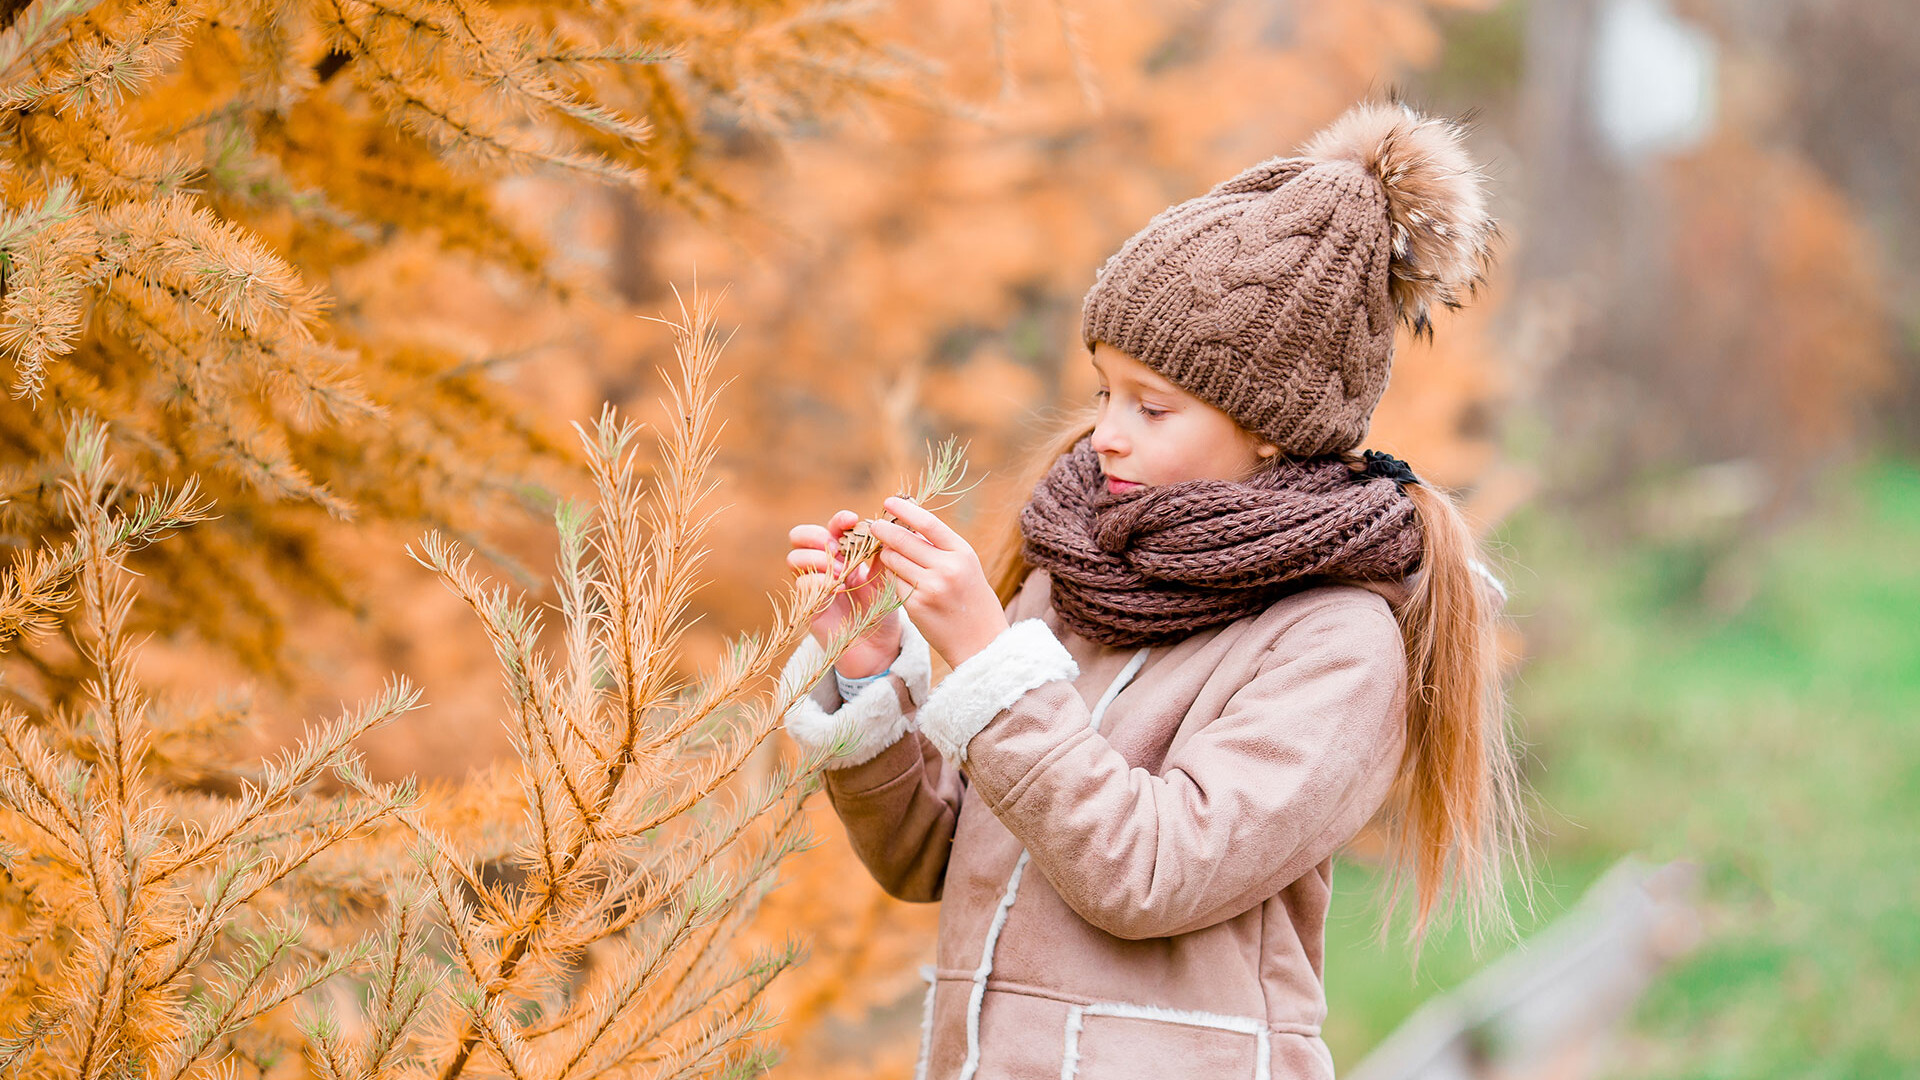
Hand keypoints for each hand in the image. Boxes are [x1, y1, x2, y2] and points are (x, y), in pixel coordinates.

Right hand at [787, 511, 900, 676]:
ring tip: (842, 573)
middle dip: (816, 535)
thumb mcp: (884, 577)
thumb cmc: (881, 609)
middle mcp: (822, 565)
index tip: (852, 519)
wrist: (877, 646)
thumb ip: (882, 553)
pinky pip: (801, 584)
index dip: (838, 519)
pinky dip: (818, 581)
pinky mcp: (808, 605)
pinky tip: (837, 588)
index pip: (830, 527)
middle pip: (799, 536)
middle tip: (837, 547)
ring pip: (795, 557)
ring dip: (818, 559)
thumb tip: (890, 525)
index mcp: (841, 553)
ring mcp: (812, 584)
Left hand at [869, 497, 1009, 666]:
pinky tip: (904, 584)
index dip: (905, 510)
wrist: (982, 643)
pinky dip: (894, 579)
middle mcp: (947, 568)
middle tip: (874, 526)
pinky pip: (894, 583)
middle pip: (904, 540)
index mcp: (962, 553)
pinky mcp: (916, 605)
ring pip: (893, 560)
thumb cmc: (972, 600)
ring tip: (891, 556)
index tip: (888, 502)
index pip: (928, 523)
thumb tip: (908, 524)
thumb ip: (942, 547)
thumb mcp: (966, 567)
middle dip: (884, 531)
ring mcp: (930, 587)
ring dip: (887, 556)